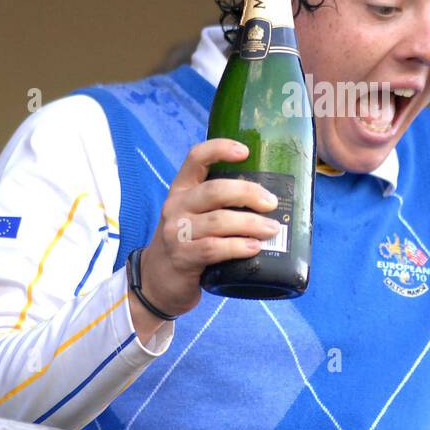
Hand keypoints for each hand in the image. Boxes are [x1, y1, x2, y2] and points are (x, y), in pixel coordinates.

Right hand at [138, 138, 281, 317]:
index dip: (219, 149)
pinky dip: (238, 247)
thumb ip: (220, 203)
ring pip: (218, 221)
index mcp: (182, 189)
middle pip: (215, 190)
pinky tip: (254, 248)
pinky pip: (213, 248)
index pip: (196, 158)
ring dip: (250, 224)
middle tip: (271, 203)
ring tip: (272, 230)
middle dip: (248, 194)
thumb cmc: (187, 242)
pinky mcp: (182, 257)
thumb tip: (268, 198)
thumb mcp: (195, 215)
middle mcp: (176, 205)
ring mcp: (177, 232)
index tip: (245, 151)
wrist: (157, 280)